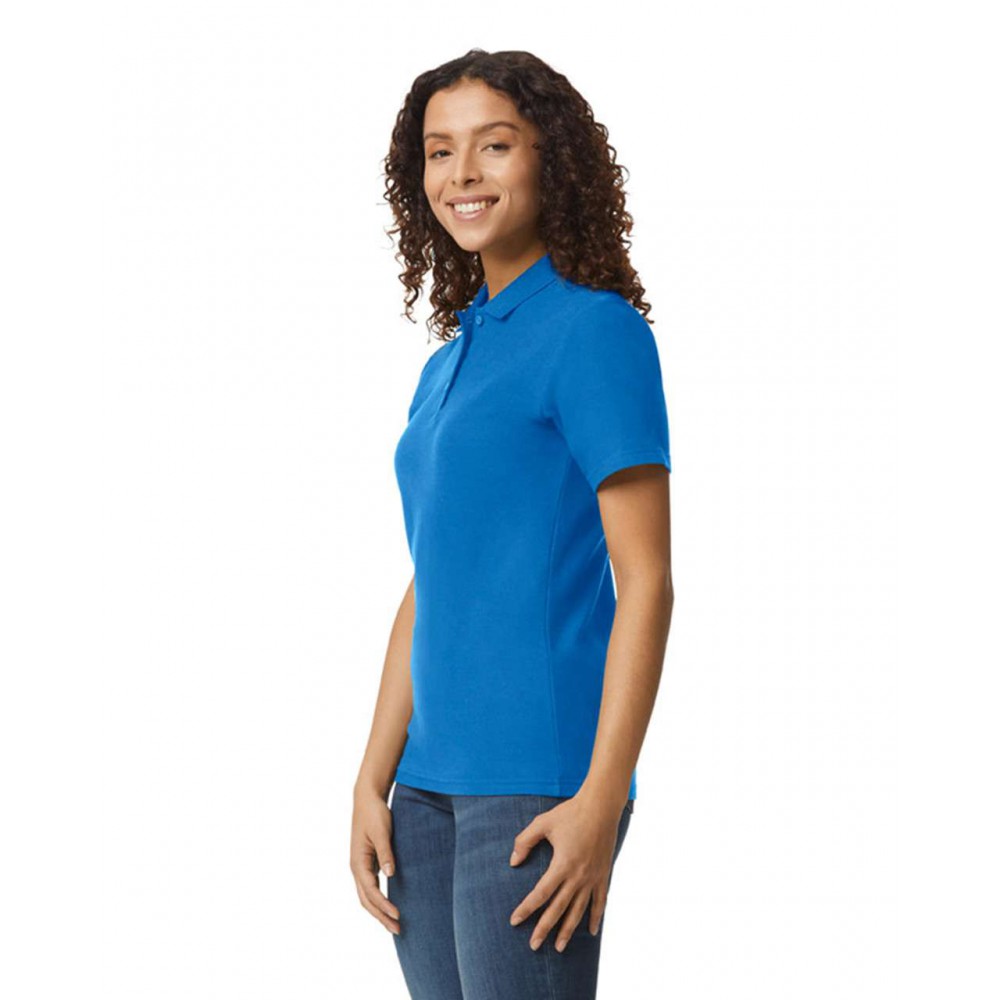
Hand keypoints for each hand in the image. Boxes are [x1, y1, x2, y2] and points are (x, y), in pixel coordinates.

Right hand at [350, 787, 400, 934]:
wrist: (367, 799)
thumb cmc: (374, 814)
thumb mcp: (382, 831)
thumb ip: (386, 853)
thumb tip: (390, 874)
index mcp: (358, 862)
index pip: (371, 891)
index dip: (384, 905)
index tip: (398, 915)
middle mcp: (356, 868)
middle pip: (366, 900)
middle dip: (381, 916)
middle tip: (398, 930)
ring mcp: (361, 867)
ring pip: (367, 896)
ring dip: (379, 911)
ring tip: (394, 924)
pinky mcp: (367, 863)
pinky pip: (371, 888)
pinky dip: (379, 900)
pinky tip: (389, 905)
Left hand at [508, 792, 623, 951]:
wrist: (601, 807)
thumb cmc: (570, 813)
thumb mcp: (542, 823)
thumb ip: (524, 841)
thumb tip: (513, 862)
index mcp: (562, 864)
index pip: (540, 894)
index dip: (526, 908)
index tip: (514, 921)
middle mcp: (578, 876)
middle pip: (558, 909)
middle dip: (544, 928)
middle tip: (533, 946)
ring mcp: (593, 878)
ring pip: (579, 911)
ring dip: (568, 930)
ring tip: (559, 947)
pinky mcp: (604, 875)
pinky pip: (600, 902)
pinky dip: (595, 918)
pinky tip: (590, 932)